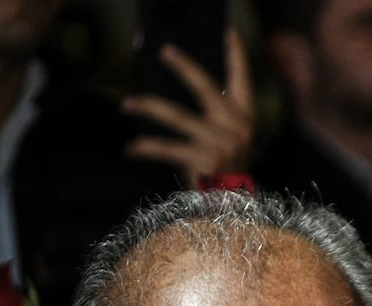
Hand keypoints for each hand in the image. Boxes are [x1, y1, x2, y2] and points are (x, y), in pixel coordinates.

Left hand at [123, 30, 255, 180]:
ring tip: (127, 104)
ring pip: (177, 116)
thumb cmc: (222, 169)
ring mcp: (221, 143)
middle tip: (165, 51)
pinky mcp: (204, 160)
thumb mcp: (226, 138)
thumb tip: (173, 89)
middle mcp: (236, 127)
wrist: (229, 207)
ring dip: (148, 108)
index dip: (236, 56)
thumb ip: (214, 115)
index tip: (228, 33)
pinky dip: (147, 148)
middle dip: (184, 67)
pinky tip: (131, 150)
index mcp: (245, 118)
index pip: (242, 80)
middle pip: (205, 88)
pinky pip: (167, 148)